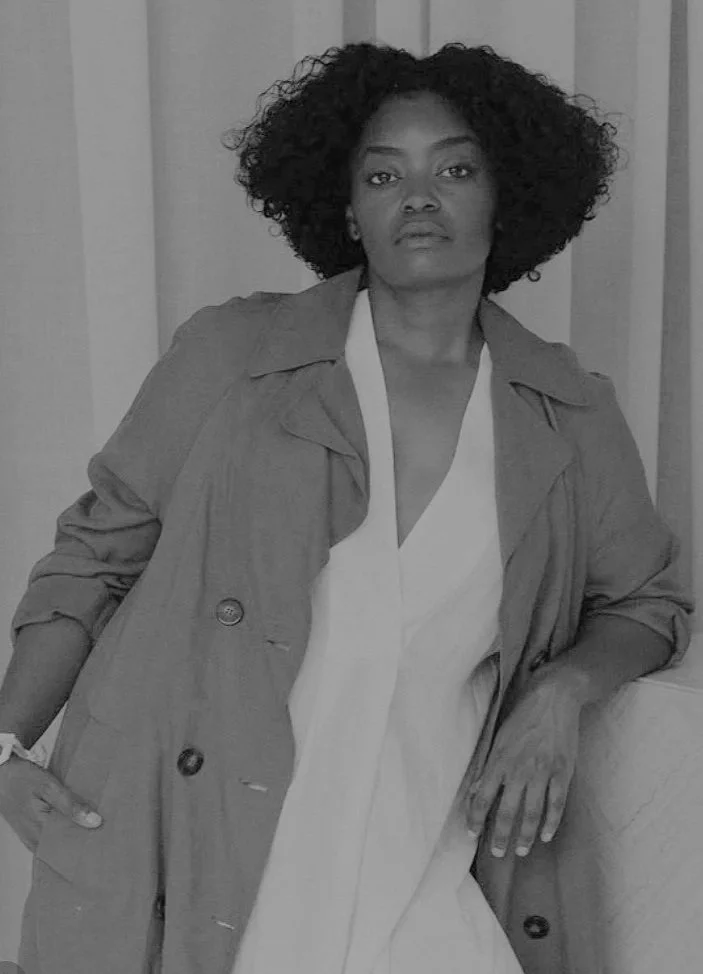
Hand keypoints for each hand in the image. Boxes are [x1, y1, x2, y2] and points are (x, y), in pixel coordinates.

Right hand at [0, 754, 101, 852]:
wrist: (1, 773)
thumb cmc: (22, 778)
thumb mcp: (50, 787)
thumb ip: (71, 806)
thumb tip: (94, 822)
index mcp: (40, 831)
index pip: (69, 849)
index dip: (87, 848)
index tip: (104, 846)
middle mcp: (34, 839)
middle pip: (63, 850)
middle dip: (82, 845)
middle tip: (103, 839)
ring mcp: (29, 837)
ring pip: (56, 846)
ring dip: (72, 840)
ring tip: (92, 833)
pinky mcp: (28, 832)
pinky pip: (48, 841)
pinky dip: (62, 836)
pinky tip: (74, 827)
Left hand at [465, 672, 581, 857]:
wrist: (554, 697)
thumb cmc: (522, 714)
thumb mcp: (499, 736)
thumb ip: (490, 764)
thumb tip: (478, 788)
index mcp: (500, 759)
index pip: (482, 797)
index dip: (475, 818)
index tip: (472, 833)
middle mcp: (519, 769)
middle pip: (507, 812)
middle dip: (500, 836)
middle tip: (497, 853)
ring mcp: (543, 772)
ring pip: (532, 813)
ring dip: (525, 835)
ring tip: (520, 850)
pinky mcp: (562, 771)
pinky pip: (556, 804)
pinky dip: (551, 822)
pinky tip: (546, 835)